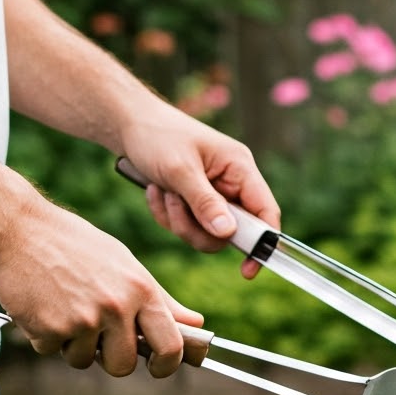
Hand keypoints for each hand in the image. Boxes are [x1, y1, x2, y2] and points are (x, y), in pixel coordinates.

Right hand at [0, 194, 201, 377]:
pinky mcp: (49, 329)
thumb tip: (196, 325)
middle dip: (112, 359)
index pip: (170, 344)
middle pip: (125, 365)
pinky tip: (42, 304)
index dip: (169, 364)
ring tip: (64, 306)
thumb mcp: (125, 264)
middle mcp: (115, 307)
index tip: (160, 366)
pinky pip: (53, 351)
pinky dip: (46, 335)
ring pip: (84, 361)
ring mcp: (82, 320)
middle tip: (98, 337)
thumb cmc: (75, 244)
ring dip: (73, 344)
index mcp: (140, 290)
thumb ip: (160, 300)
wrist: (19, 228)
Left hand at [122, 101, 280, 273]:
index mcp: (240, 168)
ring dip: (179, 220)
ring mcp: (213, 193)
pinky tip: (155, 191)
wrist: (130, 125)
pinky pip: (188, 226)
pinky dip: (167, 215)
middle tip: (174, 205)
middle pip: (232, 231)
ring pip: (206, 233)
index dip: (262, 242)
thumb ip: (205, 203)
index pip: (265, 212)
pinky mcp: (195, 200)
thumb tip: (228, 234)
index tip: (248, 270)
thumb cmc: (158, 136)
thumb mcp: (180, 170)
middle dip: (198, 227)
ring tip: (162, 192)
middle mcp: (232, 183)